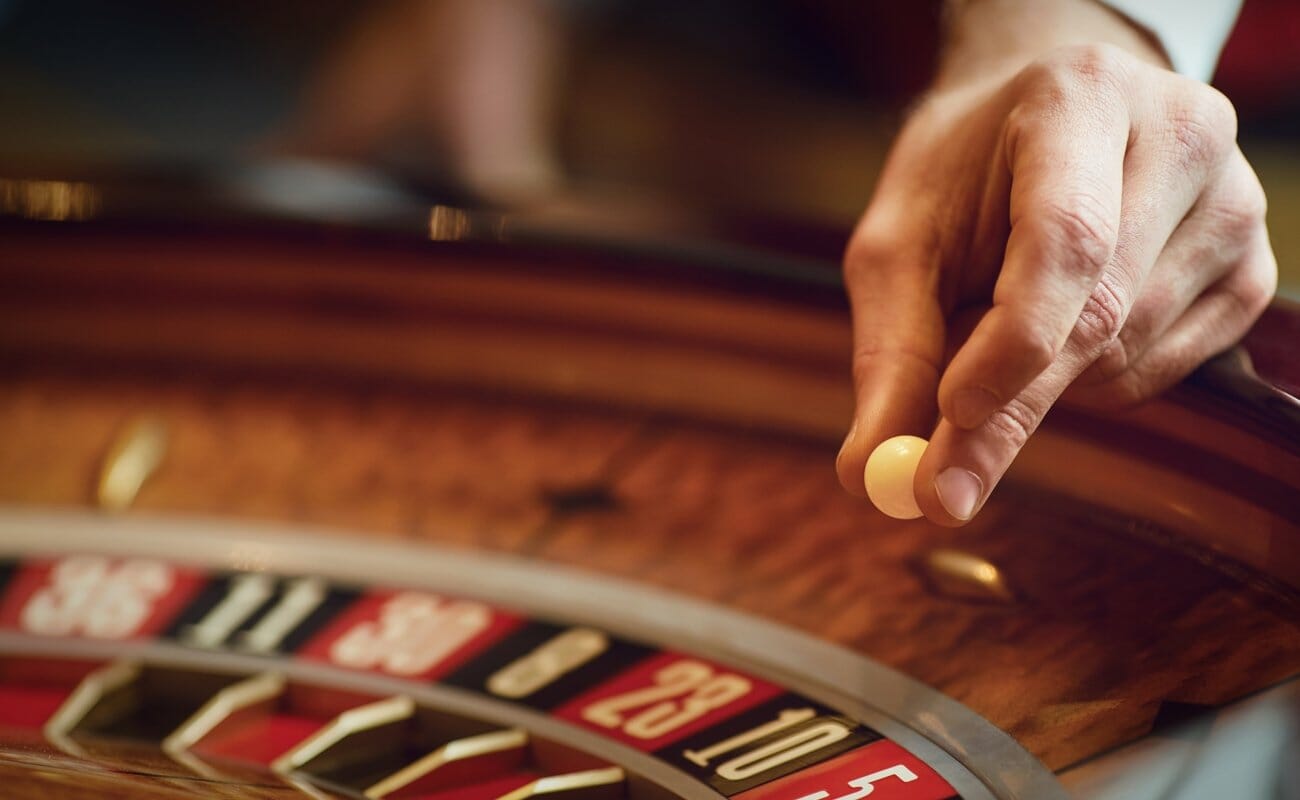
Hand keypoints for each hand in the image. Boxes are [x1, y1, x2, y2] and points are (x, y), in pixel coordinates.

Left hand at [836, 11, 1276, 524]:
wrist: (1043, 122)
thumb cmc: (963, 177)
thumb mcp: (903, 241)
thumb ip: (892, 351)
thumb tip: (868, 477)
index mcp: (1083, 100)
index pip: (1066, 240)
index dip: (1011, 343)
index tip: (949, 420)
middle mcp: (1181, 138)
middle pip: (1103, 309)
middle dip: (1010, 408)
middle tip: (937, 486)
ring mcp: (1234, 204)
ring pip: (1128, 352)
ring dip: (1040, 384)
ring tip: (989, 338)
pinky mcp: (1250, 270)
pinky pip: (1163, 370)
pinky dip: (1092, 385)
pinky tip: (1056, 339)